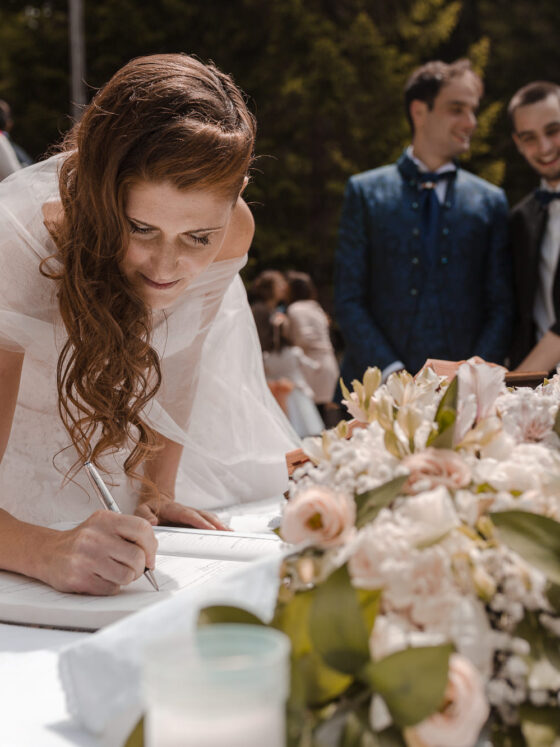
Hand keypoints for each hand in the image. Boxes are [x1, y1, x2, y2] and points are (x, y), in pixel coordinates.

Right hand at [39, 511, 156, 595]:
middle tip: (132, 568)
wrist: (49, 553)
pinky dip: (112, 587)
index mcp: (105, 519)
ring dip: (126, 578)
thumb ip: (129, 534)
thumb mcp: (105, 526)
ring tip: (115, 573)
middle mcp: (94, 537)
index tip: (149, 557)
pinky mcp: (78, 578)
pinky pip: (111, 589)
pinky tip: (101, 578)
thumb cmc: (84, 541)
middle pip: (137, 556)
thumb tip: (152, 555)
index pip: (142, 528)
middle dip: (140, 567)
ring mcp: (85, 558)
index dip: (151, 546)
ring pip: (126, 575)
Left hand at [135, 492, 228, 529]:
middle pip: (203, 515)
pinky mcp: (194, 519)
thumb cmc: (148, 509)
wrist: (154, 502)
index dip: (200, 521)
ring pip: (208, 517)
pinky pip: (208, 521)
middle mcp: (186, 510)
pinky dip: (217, 526)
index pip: (189, 515)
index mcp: (174, 509)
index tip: (209, 528)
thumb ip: (145, 516)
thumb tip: (153, 523)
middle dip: (215, 523)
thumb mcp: (140, 510)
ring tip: (230, 533)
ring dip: (219, 524)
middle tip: (226, 532)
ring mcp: (191, 514)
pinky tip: (226, 532)